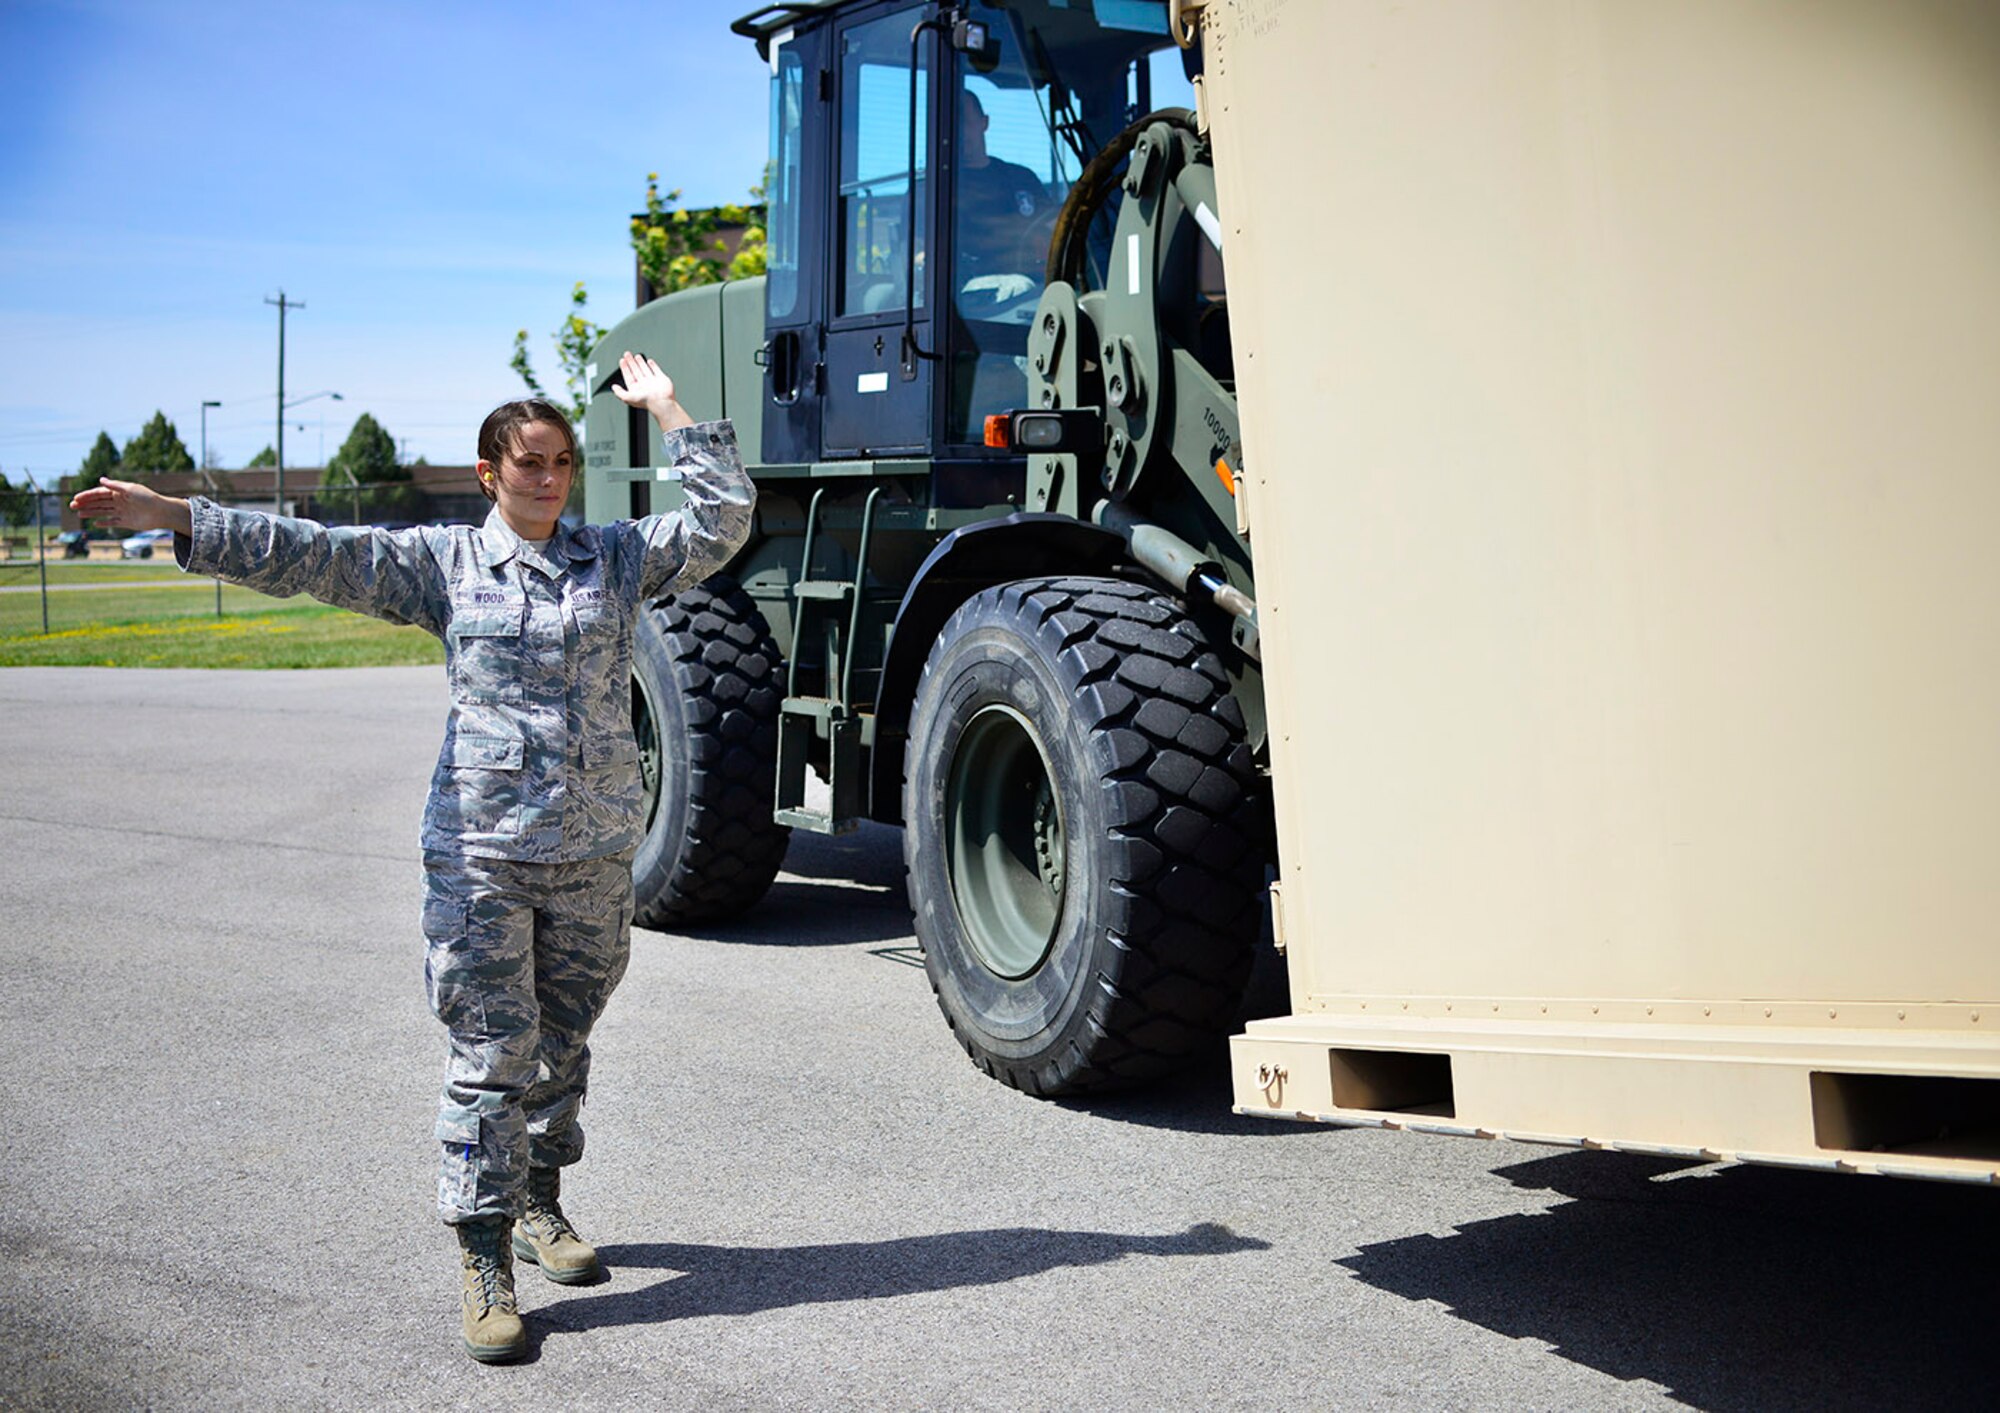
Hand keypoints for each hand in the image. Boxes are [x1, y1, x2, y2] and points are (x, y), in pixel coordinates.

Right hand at [69, 478, 192, 535]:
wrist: (162, 513)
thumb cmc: (147, 498)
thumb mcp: (131, 489)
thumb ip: (115, 486)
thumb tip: (101, 480)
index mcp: (119, 492)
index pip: (99, 493)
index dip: (87, 495)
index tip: (76, 498)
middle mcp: (119, 501)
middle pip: (99, 502)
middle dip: (85, 503)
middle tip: (71, 506)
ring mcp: (122, 512)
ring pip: (103, 512)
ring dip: (91, 512)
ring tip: (79, 514)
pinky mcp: (127, 522)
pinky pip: (112, 522)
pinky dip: (104, 523)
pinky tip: (95, 523)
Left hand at [612, 351, 692, 431]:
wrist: (662, 402)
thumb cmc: (646, 401)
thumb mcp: (628, 397)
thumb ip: (619, 392)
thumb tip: (613, 387)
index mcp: (636, 389)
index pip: (628, 376)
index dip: (625, 368)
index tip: (622, 360)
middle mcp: (644, 385)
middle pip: (635, 371)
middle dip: (631, 362)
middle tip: (627, 354)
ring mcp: (653, 381)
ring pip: (645, 369)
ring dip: (640, 362)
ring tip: (636, 356)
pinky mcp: (661, 379)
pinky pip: (656, 370)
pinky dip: (653, 365)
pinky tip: (649, 361)